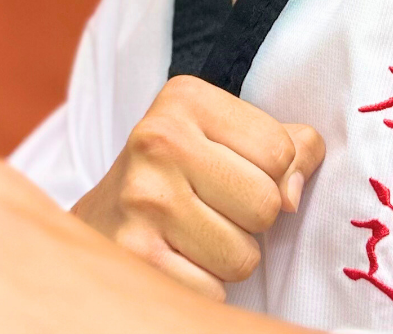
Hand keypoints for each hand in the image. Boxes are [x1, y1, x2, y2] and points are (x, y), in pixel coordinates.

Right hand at [71, 75, 324, 299]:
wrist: (99, 221)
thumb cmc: (182, 174)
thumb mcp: (230, 136)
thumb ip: (290, 147)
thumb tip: (292, 196)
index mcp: (186, 99)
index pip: (279, 149)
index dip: (272, 173)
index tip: (234, 171)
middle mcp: (158, 141)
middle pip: (266, 204)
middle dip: (251, 219)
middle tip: (213, 207)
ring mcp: (142, 199)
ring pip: (243, 255)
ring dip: (229, 256)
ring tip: (194, 234)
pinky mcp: (134, 257)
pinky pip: (213, 292)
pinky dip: (204, 287)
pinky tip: (175, 260)